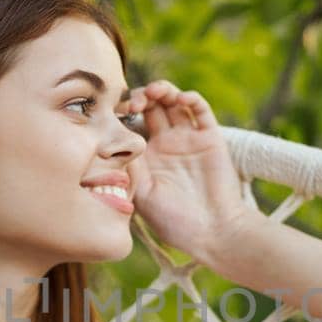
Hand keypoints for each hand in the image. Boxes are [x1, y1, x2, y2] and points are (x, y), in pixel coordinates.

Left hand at [124, 80, 251, 260]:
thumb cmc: (174, 220)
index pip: (131, 123)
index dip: (122, 112)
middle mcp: (166, 144)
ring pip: (174, 102)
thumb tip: (109, 142)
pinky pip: (200, 110)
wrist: (212, 231)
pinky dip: (191, 98)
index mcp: (146, 157)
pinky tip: (180, 99)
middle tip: (135, 102)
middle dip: (141, 97)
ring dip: (163, 90)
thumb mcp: (141, 193)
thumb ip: (127, 166)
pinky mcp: (210, 138)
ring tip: (155, 92)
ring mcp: (188, 139)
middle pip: (151, 107)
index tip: (115, 112)